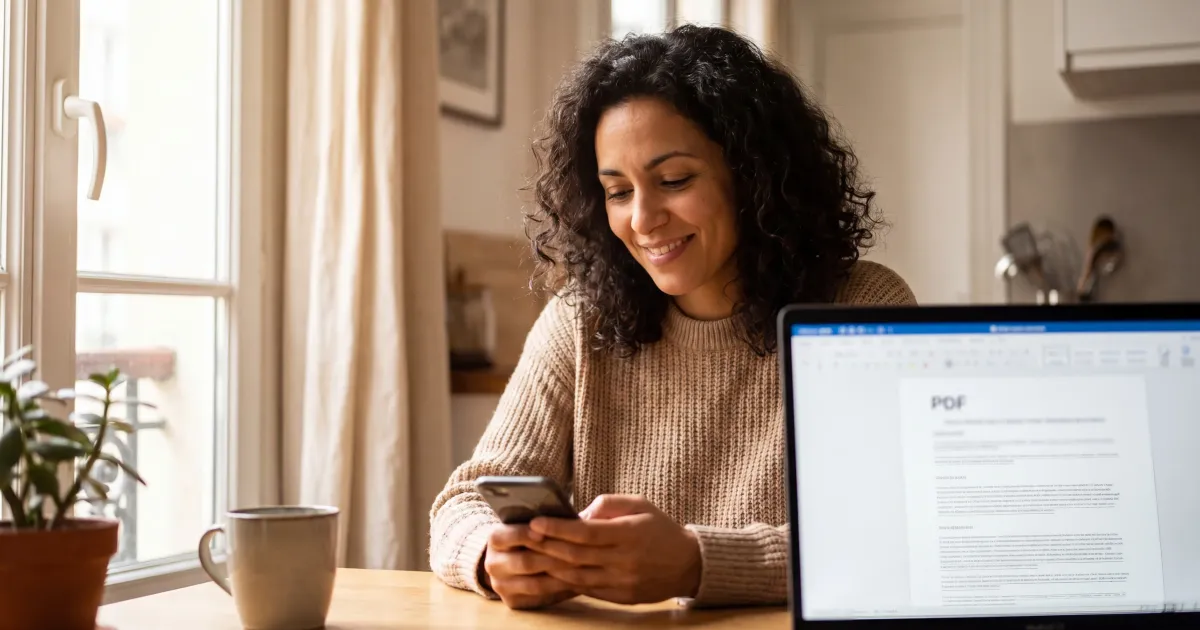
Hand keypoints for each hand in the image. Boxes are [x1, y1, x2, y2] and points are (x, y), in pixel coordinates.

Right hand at [482, 524, 579, 609]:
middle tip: (580, 553)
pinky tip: (575, 583)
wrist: (514, 561)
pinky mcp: (512, 601)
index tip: (544, 533)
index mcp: (495, 540)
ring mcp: (501, 585)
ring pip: (534, 584)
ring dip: (561, 577)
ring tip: (583, 569)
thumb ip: (547, 521)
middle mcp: (493, 564)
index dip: (525, 534)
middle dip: (554, 558)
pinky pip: (539, 598)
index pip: (505, 536)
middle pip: (525, 562)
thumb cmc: (531, 537)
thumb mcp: (532, 524)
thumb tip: (584, 512)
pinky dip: (559, 591)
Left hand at [526, 494, 701, 604]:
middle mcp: (625, 561)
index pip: (586, 533)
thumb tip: (577, 514)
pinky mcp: (620, 597)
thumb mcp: (639, 504)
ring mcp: (622, 582)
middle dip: (547, 546)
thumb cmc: (660, 529)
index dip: (558, 528)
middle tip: (525, 537)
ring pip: (577, 576)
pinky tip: (551, 571)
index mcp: (629, 534)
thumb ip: (608, 504)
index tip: (536, 522)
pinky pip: (586, 589)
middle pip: (576, 556)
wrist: (688, 564)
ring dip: (551, 566)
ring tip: (531, 555)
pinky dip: (566, 580)